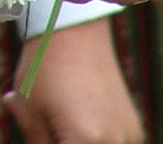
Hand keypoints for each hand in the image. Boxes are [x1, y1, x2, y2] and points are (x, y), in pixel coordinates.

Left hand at [6, 21, 142, 143]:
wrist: (74, 31)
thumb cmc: (44, 68)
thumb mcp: (28, 111)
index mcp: (87, 142)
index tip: (40, 133)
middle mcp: (116, 143)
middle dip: (59, 141)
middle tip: (45, 125)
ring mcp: (129, 136)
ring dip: (74, 140)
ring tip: (57, 117)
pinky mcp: (134, 128)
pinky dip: (93, 139)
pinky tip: (75, 118)